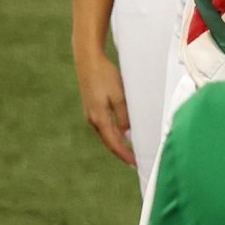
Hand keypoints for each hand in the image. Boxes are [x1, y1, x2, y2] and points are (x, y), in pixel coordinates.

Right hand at [74, 48, 135, 167]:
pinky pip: (104, 126)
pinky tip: (122, 135)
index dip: (125, 155)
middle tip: (136, 162)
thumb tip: (127, 135)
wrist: (88, 61)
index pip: (114, 143)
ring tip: (131, 152)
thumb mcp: (119, 97)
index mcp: (99, 118)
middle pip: (109, 142)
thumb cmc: (106, 76)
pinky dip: (113, 134)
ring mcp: (90, 114)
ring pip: (106, 134)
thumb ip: (124, 117)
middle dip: (122, 153)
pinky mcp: (92, 107)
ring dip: (118, 144)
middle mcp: (92, 119)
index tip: (135, 164)